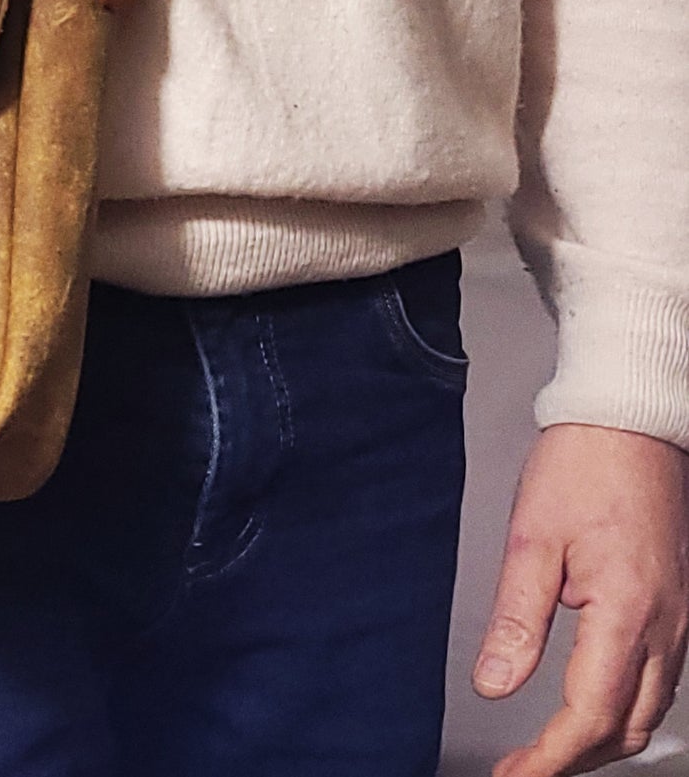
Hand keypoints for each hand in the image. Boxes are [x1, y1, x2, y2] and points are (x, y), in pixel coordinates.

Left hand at [476, 422, 688, 774]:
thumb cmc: (582, 466)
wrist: (628, 422)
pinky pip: (659, 679)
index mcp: (629, 612)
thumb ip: (515, 618)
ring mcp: (678, 618)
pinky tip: (590, 704)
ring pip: (648, 708)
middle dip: (575, 758)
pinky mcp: (676, 605)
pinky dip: (622, 707)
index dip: (549, 758)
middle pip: (627, 727)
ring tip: (547, 749)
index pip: (590, 715)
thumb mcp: (532, 537)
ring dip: (601, 739)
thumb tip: (494, 683)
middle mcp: (666, 625)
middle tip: (522, 769)